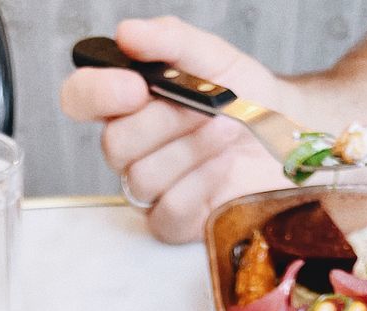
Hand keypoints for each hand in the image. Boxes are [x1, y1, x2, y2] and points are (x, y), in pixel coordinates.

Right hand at [61, 16, 292, 242]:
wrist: (287, 136)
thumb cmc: (245, 98)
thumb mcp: (213, 57)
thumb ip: (171, 41)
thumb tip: (128, 33)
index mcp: (126, 102)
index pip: (79, 98)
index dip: (97, 93)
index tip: (135, 86)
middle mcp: (129, 147)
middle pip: (114, 144)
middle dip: (166, 121)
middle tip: (205, 107)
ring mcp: (148, 188)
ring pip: (143, 177)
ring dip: (191, 149)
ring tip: (226, 130)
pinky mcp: (171, 222)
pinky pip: (169, 209)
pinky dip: (202, 183)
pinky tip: (224, 165)